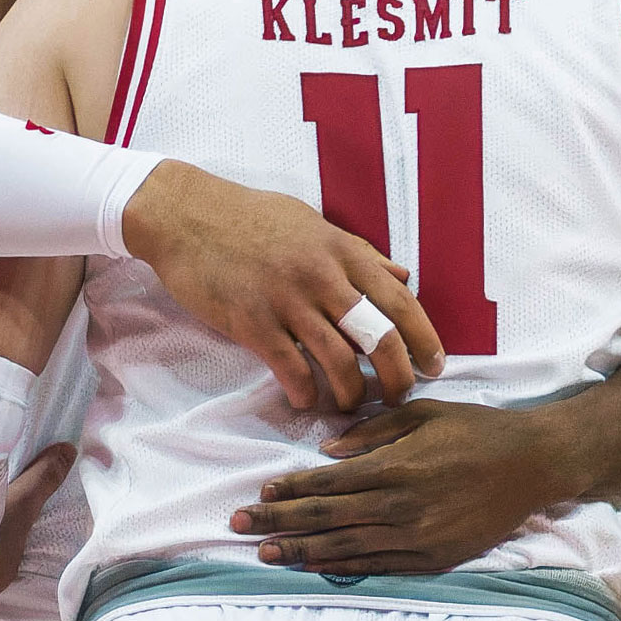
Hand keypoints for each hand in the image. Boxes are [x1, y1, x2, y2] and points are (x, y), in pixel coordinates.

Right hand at [122, 166, 443, 415]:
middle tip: (400, 398)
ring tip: (352, 406)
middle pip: (378, 336)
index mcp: (340, 250)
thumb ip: (360, 253)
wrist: (185, 214)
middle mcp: (321, 275)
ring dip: (351, 393)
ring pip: (338, 360)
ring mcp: (286, 300)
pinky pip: (291, 369)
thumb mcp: (313, 224)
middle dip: (397, 376)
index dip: (423, 337)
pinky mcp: (252, 322)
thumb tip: (405, 277)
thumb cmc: (251, 217)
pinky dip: (304, 392)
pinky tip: (305, 400)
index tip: (434, 365)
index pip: (399, 300)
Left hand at [238, 395, 564, 578]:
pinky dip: (341, 567)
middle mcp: (402, 505)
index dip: (290, 489)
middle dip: (277, 522)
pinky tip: (314, 566)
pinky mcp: (433, 558)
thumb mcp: (425, 413)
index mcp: (397, 465)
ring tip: (265, 554)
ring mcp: (417, 537)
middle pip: (326, 517)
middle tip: (238, 527)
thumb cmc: (478, 430)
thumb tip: (327, 451)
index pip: (328, 483)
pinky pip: (377, 566)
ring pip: (345, 547)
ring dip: (300, 550)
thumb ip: (374, 431)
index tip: (259, 493)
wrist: (534, 465)